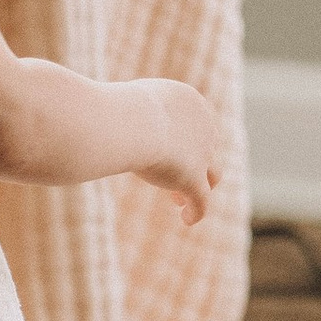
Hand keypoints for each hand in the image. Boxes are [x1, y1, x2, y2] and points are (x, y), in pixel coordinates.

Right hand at [123, 79, 218, 225]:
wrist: (129, 122)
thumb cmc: (115, 108)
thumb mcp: (122, 103)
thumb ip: (124, 113)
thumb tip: (109, 123)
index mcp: (189, 101)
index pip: (193, 121)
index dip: (183, 137)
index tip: (166, 150)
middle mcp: (203, 125)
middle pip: (205, 146)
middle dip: (192, 161)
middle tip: (173, 175)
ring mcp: (203, 153)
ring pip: (211, 175)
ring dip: (200, 186)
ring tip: (177, 199)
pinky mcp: (195, 179)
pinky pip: (202, 201)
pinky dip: (196, 211)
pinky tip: (187, 220)